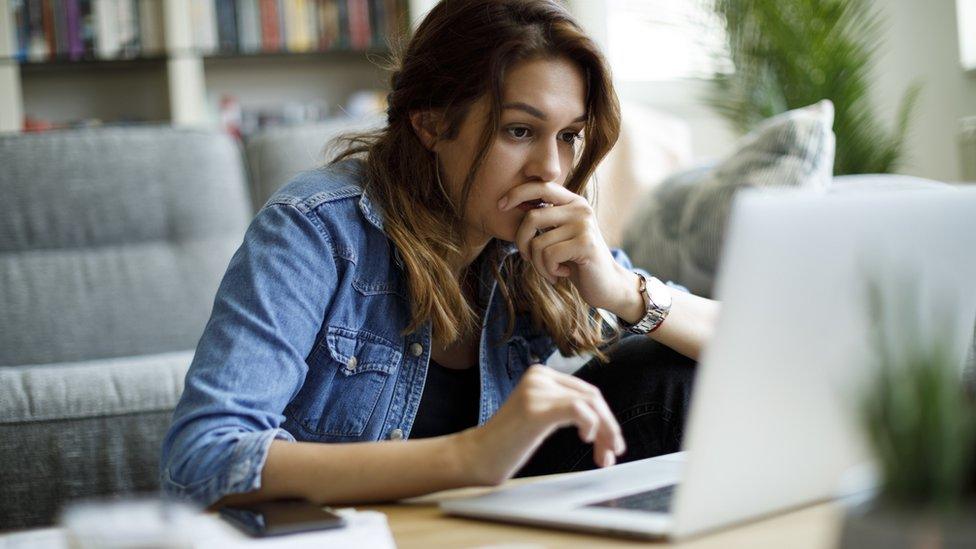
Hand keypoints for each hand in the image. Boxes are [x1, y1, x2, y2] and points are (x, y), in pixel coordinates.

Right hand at [455, 364, 625, 485]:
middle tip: (613, 452)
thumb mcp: (541, 415)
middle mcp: (539, 376)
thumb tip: (605, 420)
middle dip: (609, 426)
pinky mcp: (536, 408)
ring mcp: (536, 390)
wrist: (477, 456)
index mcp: (541, 374)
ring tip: (604, 456)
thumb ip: (565, 407)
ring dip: (605, 432)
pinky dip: (591, 425)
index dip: (605, 418)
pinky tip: (586, 439)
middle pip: (592, 396)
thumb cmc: (509, 442)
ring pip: (590, 403)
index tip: (610, 444)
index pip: (586, 391)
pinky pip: (578, 410)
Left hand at [498, 182, 632, 311]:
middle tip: (528, 258)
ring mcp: (584, 225)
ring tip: (551, 271)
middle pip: (532, 218)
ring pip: (538, 243)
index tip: (500, 206)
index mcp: (572, 202)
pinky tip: (562, 274)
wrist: (605, 285)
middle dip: (522, 243)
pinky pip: (549, 256)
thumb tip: (509, 204)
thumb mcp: (558, 235)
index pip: (541, 187)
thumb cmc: (575, 261)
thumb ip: (543, 220)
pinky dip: (549, 271)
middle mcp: (580, 208)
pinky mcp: (585, 244)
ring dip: (538, 264)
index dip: (517, 193)